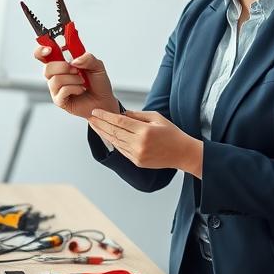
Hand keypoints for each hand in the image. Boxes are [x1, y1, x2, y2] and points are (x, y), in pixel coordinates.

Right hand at [37, 48, 117, 118]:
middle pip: (47, 68)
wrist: (103, 101)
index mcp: (61, 63)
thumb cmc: (98, 84)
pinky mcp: (59, 100)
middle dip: (63, 67)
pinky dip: (75, 88)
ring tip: (82, 82)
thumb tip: (75, 61)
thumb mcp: (97, 66)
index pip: (43, 55)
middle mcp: (56, 75)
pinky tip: (81, 90)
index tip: (49, 49)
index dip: (41, 51)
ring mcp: (56, 88)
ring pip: (56, 79)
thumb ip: (88, 58)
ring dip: (73, 79)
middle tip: (76, 70)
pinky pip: (63, 90)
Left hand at [87, 109, 202, 174]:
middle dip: (100, 124)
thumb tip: (120, 114)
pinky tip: (106, 135)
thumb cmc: (171, 133)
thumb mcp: (156, 117)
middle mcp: (139, 144)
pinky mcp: (137, 162)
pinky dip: (113, 142)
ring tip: (94, 125)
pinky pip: (121, 150)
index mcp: (144, 131)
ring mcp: (137, 155)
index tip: (96, 111)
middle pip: (114, 132)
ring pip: (115, 142)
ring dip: (103, 133)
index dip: (105, 116)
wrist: (182, 153)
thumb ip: (137, 115)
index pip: (119, 122)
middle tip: (90, 117)